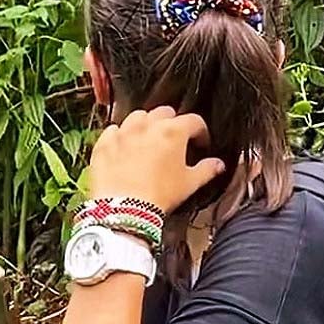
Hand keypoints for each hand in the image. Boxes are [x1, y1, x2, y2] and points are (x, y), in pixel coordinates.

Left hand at [88, 106, 224, 213]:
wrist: (124, 210)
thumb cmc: (159, 195)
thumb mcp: (190, 184)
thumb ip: (207, 170)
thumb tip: (218, 165)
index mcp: (174, 132)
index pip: (194, 121)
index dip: (201, 133)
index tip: (200, 144)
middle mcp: (148, 126)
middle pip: (165, 113)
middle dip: (173, 123)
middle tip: (175, 141)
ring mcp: (124, 132)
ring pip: (138, 117)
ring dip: (146, 124)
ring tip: (149, 139)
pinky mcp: (105, 144)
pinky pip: (113, 130)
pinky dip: (120, 136)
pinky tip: (125, 147)